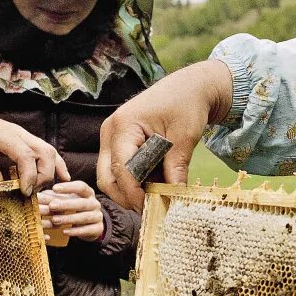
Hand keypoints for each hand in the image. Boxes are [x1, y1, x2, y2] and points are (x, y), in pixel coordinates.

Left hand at [0, 107, 67, 194]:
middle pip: (45, 153)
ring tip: (44, 188)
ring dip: (51, 171)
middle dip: (43, 176)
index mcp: (5, 136)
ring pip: (49, 151)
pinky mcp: (27, 140)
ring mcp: (25, 136)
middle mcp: (20, 134)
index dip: (29, 176)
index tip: (25, 192)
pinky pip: (47, 150)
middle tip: (31, 192)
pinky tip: (63, 176)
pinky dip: (56, 164)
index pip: (27, 156)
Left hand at [38, 180, 105, 242]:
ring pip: (84, 217)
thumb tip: (37, 196)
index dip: (68, 187)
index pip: (80, 186)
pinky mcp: (98, 229)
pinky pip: (87, 230)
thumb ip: (54, 198)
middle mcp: (94, 203)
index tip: (54, 188)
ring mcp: (97, 216)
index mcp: (88, 193)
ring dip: (69, 218)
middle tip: (51, 206)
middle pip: (82, 203)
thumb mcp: (67, 201)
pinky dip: (75, 231)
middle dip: (66, 204)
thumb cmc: (75, 209)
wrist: (91, 225)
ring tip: (55, 220)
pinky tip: (64, 231)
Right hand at [98, 58, 233, 209]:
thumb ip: (176, 168)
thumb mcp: (184, 138)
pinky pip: (119, 168)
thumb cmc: (186, 105)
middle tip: (151, 208)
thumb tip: (173, 199)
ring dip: (130, 190)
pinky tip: (155, 182)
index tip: (151, 208)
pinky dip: (134, 180)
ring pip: (110, 176)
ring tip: (156, 195)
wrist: (188, 87)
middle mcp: (110, 131)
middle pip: (106, 177)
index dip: (134, 193)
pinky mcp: (118, 142)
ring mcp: (111, 137)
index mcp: (123, 126)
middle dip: (126, 197)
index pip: (122, 169)